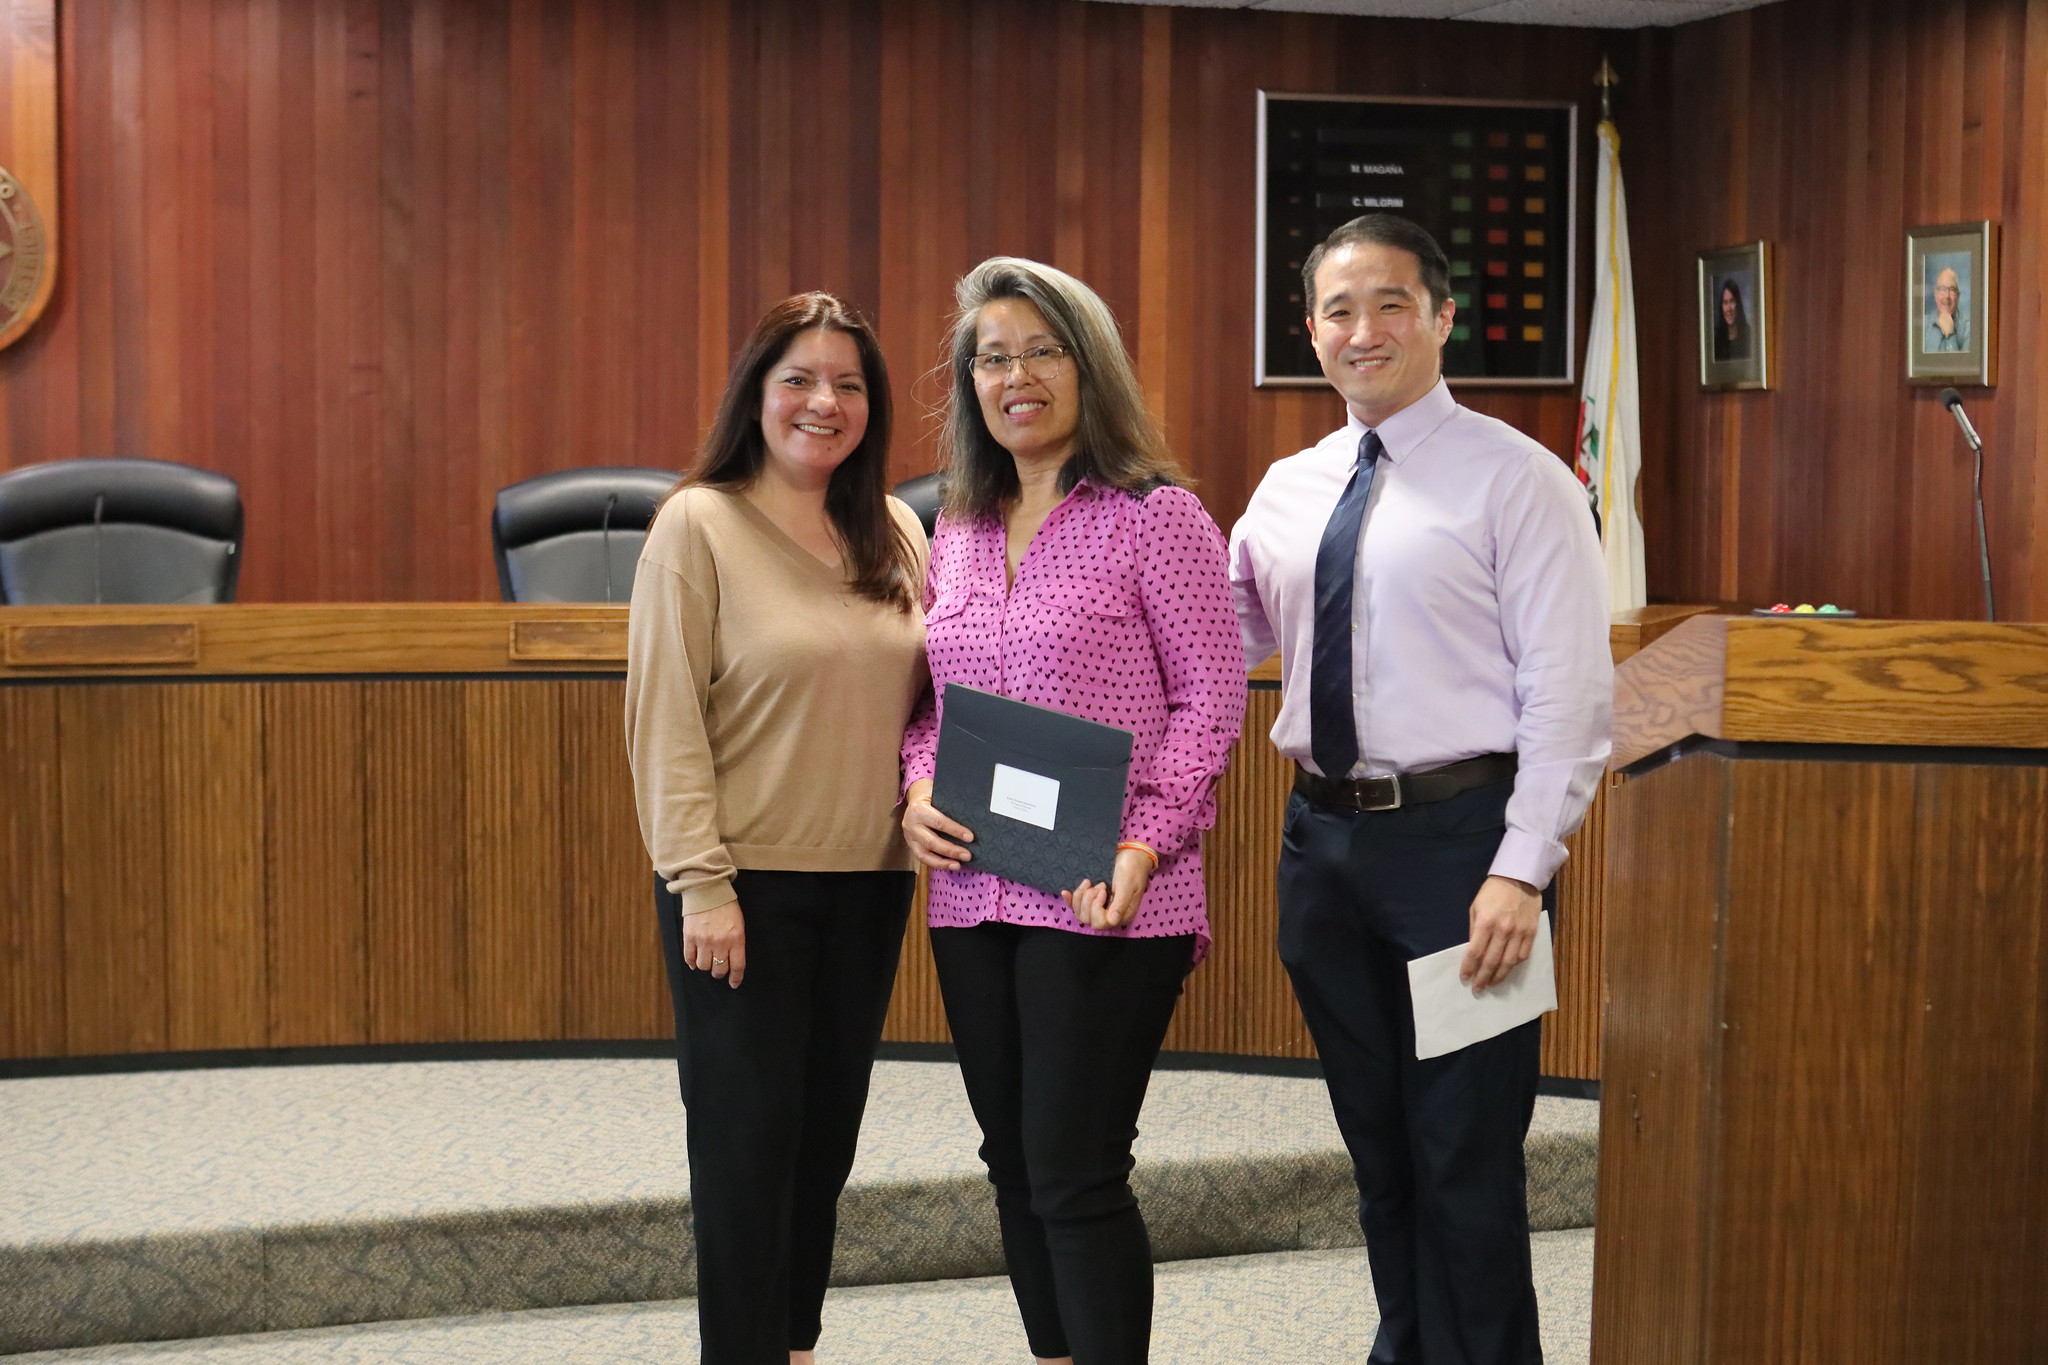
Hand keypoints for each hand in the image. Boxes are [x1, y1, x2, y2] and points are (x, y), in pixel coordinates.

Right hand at [682, 900, 745, 987]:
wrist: (707, 890)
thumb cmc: (726, 906)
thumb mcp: (738, 923)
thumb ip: (736, 942)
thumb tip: (731, 961)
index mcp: (736, 939)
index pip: (737, 966)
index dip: (735, 978)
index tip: (733, 983)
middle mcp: (720, 942)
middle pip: (719, 969)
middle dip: (719, 972)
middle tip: (719, 968)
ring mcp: (703, 940)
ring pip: (703, 966)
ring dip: (706, 966)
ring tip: (707, 959)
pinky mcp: (689, 937)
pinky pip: (689, 958)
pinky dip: (692, 962)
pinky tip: (694, 960)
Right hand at [902, 779, 973, 870]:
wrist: (915, 800)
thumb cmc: (933, 797)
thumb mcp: (940, 795)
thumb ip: (951, 805)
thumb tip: (974, 815)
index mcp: (918, 809)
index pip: (938, 822)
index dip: (955, 831)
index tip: (970, 837)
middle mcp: (911, 824)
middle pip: (931, 841)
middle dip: (951, 850)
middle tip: (967, 855)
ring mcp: (909, 837)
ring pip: (924, 854)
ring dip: (943, 862)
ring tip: (958, 864)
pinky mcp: (911, 845)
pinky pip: (923, 858)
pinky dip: (937, 864)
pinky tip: (950, 865)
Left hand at [1061, 846, 1153, 929]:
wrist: (1132, 855)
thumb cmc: (1132, 869)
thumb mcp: (1127, 885)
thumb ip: (1120, 904)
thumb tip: (1112, 921)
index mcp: (1122, 915)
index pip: (1101, 922)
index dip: (1097, 907)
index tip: (1103, 889)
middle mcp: (1110, 914)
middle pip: (1088, 918)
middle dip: (1089, 900)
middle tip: (1099, 884)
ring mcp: (1101, 907)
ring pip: (1080, 913)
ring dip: (1081, 897)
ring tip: (1090, 882)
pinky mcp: (1093, 899)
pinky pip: (1077, 906)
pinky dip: (1070, 899)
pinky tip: (1066, 892)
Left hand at [1460, 875, 1540, 991]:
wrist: (1520, 878)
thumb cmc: (1493, 892)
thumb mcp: (1476, 907)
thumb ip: (1474, 929)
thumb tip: (1473, 950)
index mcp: (1486, 922)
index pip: (1475, 952)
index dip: (1469, 967)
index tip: (1465, 978)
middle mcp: (1503, 930)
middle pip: (1492, 961)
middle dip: (1483, 977)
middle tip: (1478, 988)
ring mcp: (1519, 932)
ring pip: (1509, 962)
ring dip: (1499, 976)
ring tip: (1492, 984)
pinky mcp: (1532, 932)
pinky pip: (1523, 955)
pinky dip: (1515, 965)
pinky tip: (1508, 970)